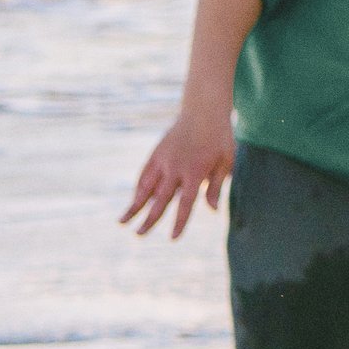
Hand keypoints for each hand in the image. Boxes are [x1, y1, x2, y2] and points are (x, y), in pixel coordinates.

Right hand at [122, 101, 235, 237]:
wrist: (203, 110)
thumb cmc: (219, 138)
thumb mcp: (226, 161)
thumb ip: (216, 186)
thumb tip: (212, 210)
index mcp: (195, 172)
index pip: (185, 204)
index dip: (179, 222)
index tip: (173, 238)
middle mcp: (175, 168)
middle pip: (160, 199)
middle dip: (150, 219)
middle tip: (139, 235)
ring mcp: (163, 160)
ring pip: (145, 187)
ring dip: (134, 205)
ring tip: (123, 222)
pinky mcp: (156, 153)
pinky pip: (144, 175)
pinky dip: (138, 189)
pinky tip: (134, 201)